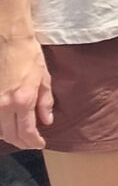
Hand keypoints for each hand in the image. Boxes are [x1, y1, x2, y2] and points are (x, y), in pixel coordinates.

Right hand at [0, 36, 50, 150]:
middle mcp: (4, 105)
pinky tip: (6, 127)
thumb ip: (45, 102)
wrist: (9, 41)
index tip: (40, 144)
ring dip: (10, 137)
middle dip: (22, 142)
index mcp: (23, 100)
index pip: (27, 131)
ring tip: (20, 136)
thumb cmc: (29, 56)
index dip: (33, 142)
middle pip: (11, 135)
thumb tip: (46, 121)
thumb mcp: (44, 78)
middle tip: (31, 142)